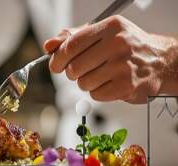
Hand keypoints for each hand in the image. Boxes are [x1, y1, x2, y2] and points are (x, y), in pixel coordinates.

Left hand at [43, 16, 177, 103]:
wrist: (160, 61)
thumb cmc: (126, 47)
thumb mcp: (103, 34)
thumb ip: (73, 38)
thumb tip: (48, 46)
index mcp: (110, 27)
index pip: (71, 45)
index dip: (57, 59)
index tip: (55, 65)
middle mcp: (118, 44)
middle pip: (74, 68)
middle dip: (73, 73)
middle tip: (83, 70)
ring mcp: (123, 66)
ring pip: (83, 84)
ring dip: (86, 83)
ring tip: (101, 75)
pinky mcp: (126, 86)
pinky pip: (95, 95)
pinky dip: (98, 92)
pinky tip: (110, 83)